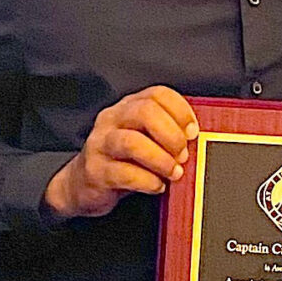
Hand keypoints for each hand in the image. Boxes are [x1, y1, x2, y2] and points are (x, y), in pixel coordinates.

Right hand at [44, 85, 198, 217]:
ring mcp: (100, 144)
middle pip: (145, 113)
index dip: (181, 111)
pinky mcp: (95, 171)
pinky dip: (148, 181)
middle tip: (183, 155)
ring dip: (161, 160)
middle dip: (171, 135)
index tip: (193, 132)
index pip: (158, 94)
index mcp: (129, 106)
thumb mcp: (145, 139)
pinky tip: (157, 186)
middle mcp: (112, 119)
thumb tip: (199, 141)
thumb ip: (166, 133)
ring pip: (132, 142)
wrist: (82, 185)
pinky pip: (124, 173)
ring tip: (174, 173)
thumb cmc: (123, 160)